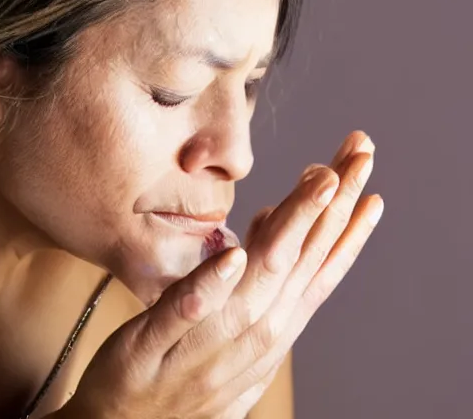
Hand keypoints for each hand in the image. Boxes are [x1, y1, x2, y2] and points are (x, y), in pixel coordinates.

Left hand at [54, 131, 382, 418]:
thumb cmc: (193, 369)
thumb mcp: (240, 322)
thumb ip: (259, 273)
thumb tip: (274, 217)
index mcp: (273, 325)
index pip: (321, 268)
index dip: (349, 228)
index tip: (370, 187)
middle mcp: (254, 334)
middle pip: (303, 258)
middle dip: (336, 205)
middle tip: (360, 156)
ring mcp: (208, 344)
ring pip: (259, 278)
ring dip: (293, 228)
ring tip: (320, 183)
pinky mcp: (154, 349)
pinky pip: (187, 312)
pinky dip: (214, 284)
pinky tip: (235, 253)